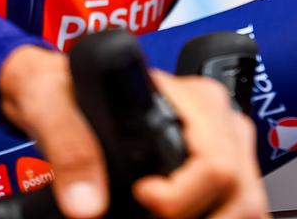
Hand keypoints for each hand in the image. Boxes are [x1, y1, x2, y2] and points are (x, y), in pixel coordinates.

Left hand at [0, 45, 266, 218]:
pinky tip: (186, 216)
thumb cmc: (60, 89)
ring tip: (159, 215)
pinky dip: (214, 217)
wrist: (57, 90)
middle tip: (147, 214)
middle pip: (237, 191)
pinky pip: (241, 205)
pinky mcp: (224, 168)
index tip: (144, 199)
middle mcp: (219, 119)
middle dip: (192, 216)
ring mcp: (228, 145)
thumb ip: (69, 147)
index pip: (214, 162)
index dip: (181, 197)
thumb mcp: (50, 105)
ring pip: (246, 204)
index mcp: (190, 96)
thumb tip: (88, 204)